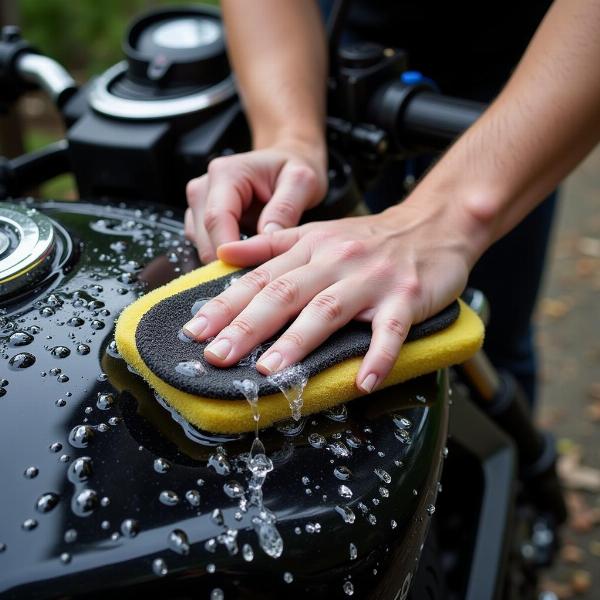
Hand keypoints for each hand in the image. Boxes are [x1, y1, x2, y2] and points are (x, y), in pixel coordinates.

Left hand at [183, 199, 479, 392]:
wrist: (432, 224)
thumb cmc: (370, 237)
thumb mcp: (316, 231)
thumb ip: (270, 245)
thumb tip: (224, 253)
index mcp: (309, 248)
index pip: (259, 278)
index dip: (224, 305)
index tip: (194, 331)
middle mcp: (334, 261)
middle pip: (285, 294)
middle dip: (247, 327)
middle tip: (217, 356)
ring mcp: (370, 280)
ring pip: (328, 310)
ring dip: (298, 342)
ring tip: (270, 371)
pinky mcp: (406, 298)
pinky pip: (391, 330)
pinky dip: (378, 356)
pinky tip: (363, 382)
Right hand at [185, 141, 326, 262]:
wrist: (285, 165)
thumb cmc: (292, 170)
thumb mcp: (301, 182)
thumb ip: (285, 208)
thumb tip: (266, 238)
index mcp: (225, 174)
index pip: (216, 219)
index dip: (230, 251)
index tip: (250, 272)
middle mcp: (204, 188)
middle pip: (205, 237)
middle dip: (231, 260)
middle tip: (263, 271)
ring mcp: (198, 205)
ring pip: (202, 246)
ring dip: (229, 260)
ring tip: (259, 259)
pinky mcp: (199, 220)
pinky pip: (206, 247)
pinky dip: (227, 257)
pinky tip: (249, 255)